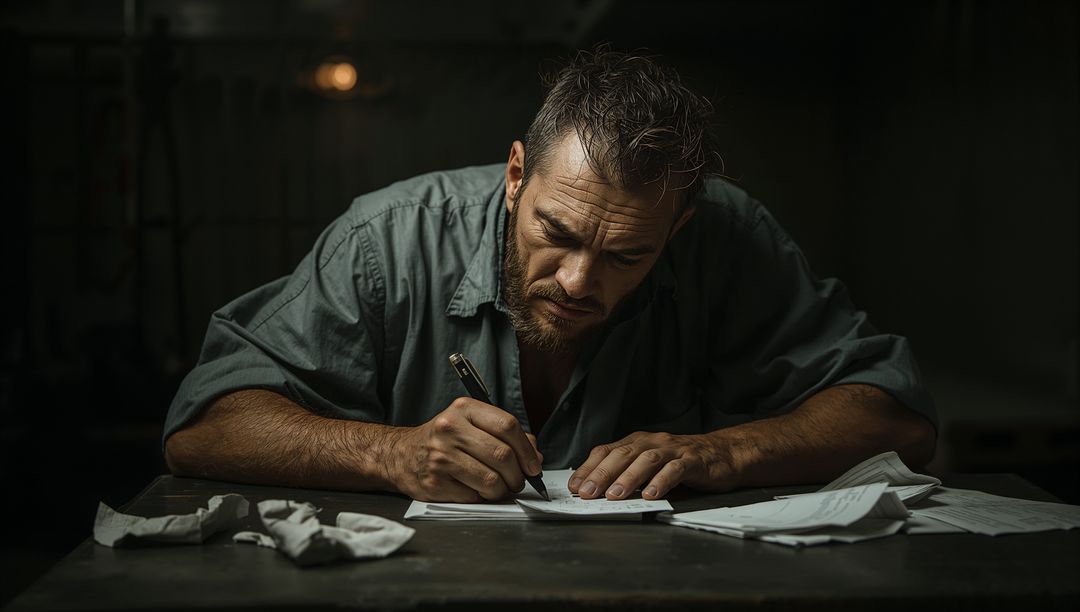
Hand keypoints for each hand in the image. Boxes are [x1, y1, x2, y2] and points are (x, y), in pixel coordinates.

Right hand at [388, 397, 542, 502]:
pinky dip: (482, 497)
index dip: (527, 449)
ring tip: (498, 487)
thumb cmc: (443, 440)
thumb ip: (504, 436)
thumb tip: (535, 457)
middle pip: (503, 456)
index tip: (533, 465)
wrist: (399, 455)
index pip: (508, 426)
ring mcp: (441, 457)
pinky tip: (474, 489)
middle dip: (518, 475)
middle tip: (517, 481)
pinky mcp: (435, 482)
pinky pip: (474, 496)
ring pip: (492, 480)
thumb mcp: (470, 424)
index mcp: (464, 409)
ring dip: (502, 490)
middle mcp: (450, 429)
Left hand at [568, 431, 737, 499]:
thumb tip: (597, 493)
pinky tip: (651, 495)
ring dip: (628, 478)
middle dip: (601, 474)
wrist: (723, 454)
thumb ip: (628, 475)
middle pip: (622, 455)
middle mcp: (652, 442)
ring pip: (646, 460)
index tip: (574, 487)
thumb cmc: (682, 462)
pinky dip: (661, 482)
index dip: (588, 468)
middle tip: (587, 493)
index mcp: (637, 442)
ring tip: (614, 496)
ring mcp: (673, 449)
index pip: (606, 451)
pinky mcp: (693, 460)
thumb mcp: (650, 466)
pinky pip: (675, 469)